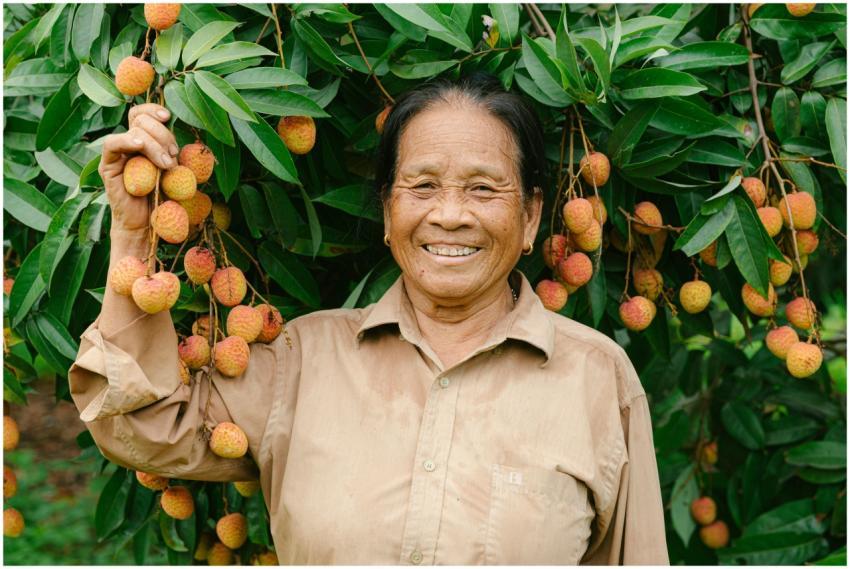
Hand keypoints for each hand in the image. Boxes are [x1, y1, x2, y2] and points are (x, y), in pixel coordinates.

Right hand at [99, 104, 179, 231]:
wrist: (147, 223)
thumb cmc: (163, 199)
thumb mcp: (174, 172)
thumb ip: (173, 153)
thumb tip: (184, 136)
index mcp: (144, 142)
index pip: (142, 114)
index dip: (153, 110)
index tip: (168, 117)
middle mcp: (129, 144)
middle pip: (141, 120)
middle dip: (162, 135)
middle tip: (172, 157)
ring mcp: (117, 154)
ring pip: (134, 131)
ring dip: (155, 145)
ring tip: (166, 166)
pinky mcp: (108, 166)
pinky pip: (112, 144)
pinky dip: (126, 140)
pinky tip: (138, 146)